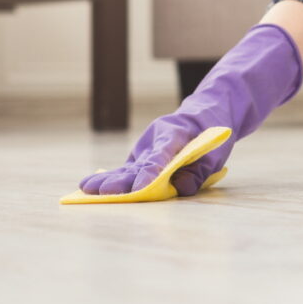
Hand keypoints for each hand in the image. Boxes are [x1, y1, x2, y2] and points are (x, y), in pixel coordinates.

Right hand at [78, 24, 302, 195]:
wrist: (208, 110)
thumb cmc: (213, 131)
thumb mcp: (216, 150)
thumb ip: (200, 170)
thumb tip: (181, 187)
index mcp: (175, 132)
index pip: (161, 156)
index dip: (150, 173)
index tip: (139, 188)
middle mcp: (156, 138)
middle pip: (138, 162)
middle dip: (121, 180)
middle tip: (103, 193)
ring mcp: (148, 146)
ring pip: (129, 166)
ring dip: (109, 179)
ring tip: (85, 189)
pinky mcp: (145, 154)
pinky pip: (130, 168)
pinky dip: (114, 177)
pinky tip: (92, 187)